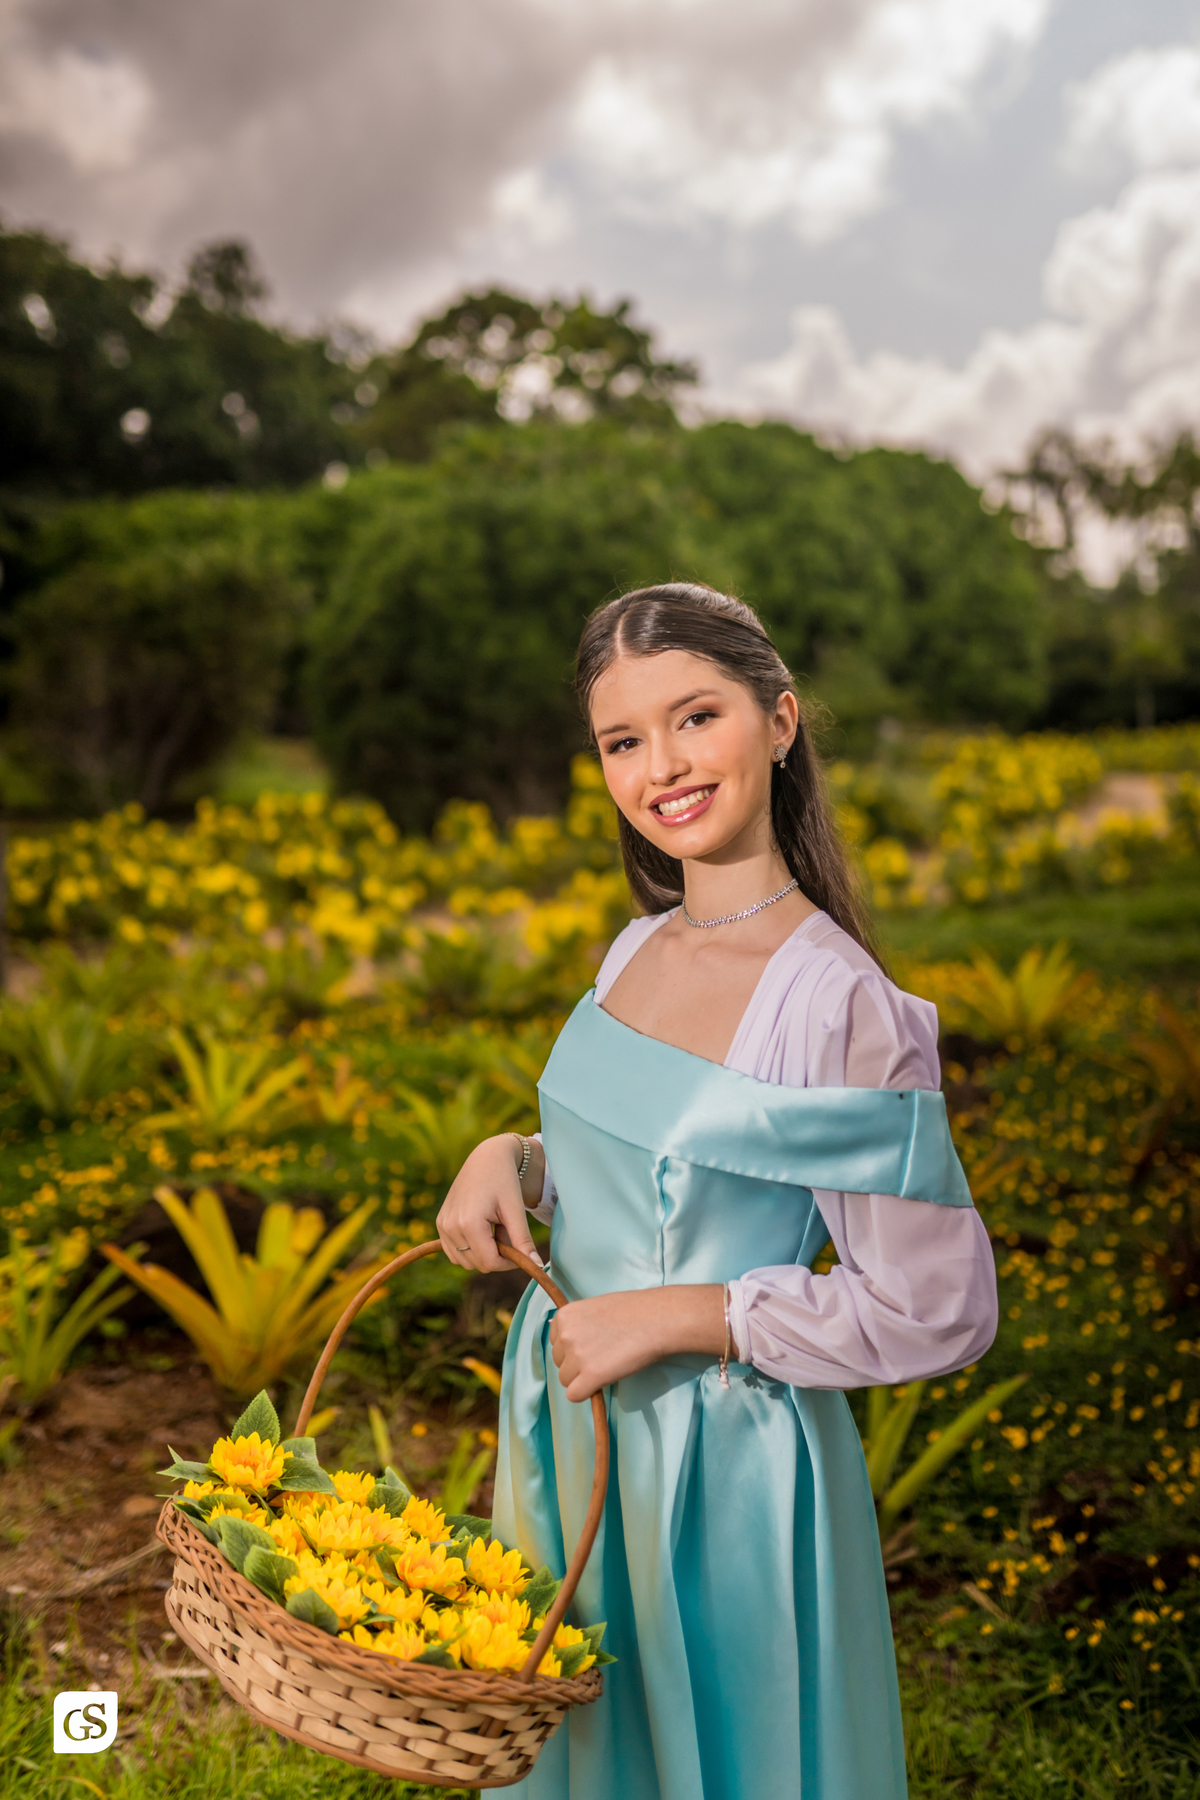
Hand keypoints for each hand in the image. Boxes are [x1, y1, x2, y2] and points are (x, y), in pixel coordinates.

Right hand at [436, 1134, 545, 1272]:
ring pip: (465, 1262)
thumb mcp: (515, 1210)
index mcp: (469, 1223)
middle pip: (478, 1264)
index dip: (508, 1262)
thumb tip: (536, 1265)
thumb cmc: (504, 1181)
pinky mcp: (440, 1224)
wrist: (486, 1158)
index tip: (520, 1251)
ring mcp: (442, 1226)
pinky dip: (470, 1249)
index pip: (490, 1262)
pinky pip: (455, 1253)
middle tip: (507, 1231)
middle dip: (496, 1255)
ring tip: (493, 1228)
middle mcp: (450, 1227)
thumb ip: (523, 1241)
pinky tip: (481, 1230)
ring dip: (483, 1252)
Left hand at [549, 1285, 724, 1401]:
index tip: (593, 1344)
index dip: (574, 1348)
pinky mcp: (591, 1376)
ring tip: (607, 1365)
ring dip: (583, 1378)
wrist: (657, 1319)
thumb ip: (577, 1322)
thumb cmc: (632, 1310)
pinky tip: (603, 1382)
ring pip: (566, 1380)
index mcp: (564, 1316)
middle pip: (559, 1363)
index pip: (555, 1343)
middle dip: (577, 1364)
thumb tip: (560, 1334)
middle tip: (603, 1355)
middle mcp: (565, 1335)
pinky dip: (587, 1392)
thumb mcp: (595, 1307)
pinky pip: (574, 1395)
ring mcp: (577, 1356)